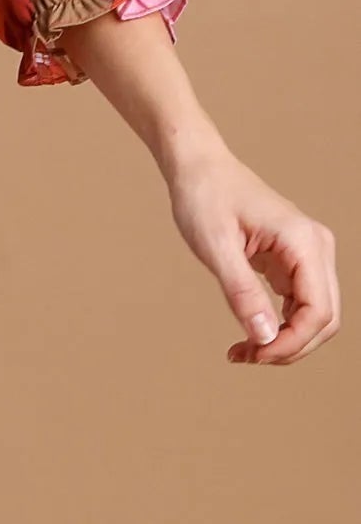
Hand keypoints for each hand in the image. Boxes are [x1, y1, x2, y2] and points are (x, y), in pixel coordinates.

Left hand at [167, 148, 340, 364]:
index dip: (292, 343)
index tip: (255, 354)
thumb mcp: (215, 247)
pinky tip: (250, 334)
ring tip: (243, 350)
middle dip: (290, 347)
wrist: (197, 167)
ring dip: (285, 340)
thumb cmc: (204, 196)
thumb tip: (265, 337)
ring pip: (314, 316)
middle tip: (246, 357)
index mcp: (304, 242)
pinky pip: (299, 305)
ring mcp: (308, 254)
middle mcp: (316, 247)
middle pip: (325, 319)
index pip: (319, 311)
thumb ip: (242, 292)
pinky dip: (279, 325)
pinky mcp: (293, 260)